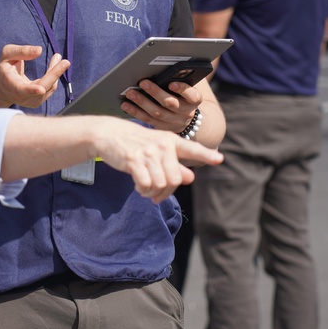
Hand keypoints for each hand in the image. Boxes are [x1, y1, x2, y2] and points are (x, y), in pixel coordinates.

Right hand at [0, 44, 70, 108]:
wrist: (2, 88)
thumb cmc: (5, 68)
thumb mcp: (7, 55)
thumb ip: (21, 51)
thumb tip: (39, 50)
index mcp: (11, 85)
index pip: (21, 90)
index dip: (32, 90)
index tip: (41, 90)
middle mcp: (21, 97)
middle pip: (42, 87)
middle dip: (54, 74)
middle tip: (65, 62)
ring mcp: (31, 102)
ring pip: (49, 87)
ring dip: (56, 71)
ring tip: (57, 57)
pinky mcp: (39, 101)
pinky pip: (51, 87)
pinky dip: (54, 75)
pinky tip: (55, 65)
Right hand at [94, 117, 222, 203]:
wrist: (108, 133)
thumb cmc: (136, 143)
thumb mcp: (157, 150)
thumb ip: (175, 164)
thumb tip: (191, 177)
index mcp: (170, 141)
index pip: (192, 148)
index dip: (206, 155)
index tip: (219, 159)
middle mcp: (162, 145)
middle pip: (176, 179)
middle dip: (168, 192)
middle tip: (158, 194)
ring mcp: (147, 152)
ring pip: (161, 184)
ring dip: (153, 193)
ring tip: (147, 189)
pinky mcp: (133, 160)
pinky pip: (146, 184)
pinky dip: (143, 190)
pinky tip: (139, 187)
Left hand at [120, 79, 201, 133]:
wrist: (186, 118)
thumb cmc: (184, 96)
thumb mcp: (187, 89)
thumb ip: (180, 80)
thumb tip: (161, 67)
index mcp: (194, 100)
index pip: (192, 96)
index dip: (182, 90)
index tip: (172, 83)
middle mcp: (186, 112)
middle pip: (170, 103)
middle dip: (156, 92)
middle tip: (143, 82)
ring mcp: (173, 121)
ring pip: (157, 113)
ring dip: (142, 102)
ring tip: (131, 93)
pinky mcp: (162, 127)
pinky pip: (147, 120)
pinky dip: (135, 112)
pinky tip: (126, 104)